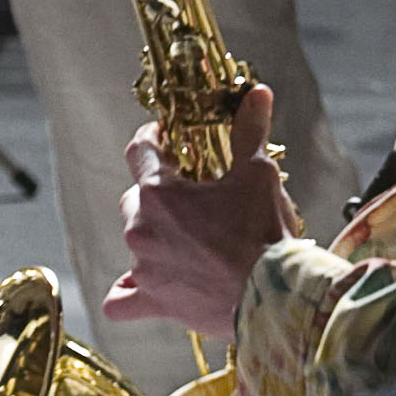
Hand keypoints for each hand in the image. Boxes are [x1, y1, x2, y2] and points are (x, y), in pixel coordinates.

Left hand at [107, 83, 299, 332]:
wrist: (275, 297)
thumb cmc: (265, 233)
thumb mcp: (259, 175)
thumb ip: (249, 132)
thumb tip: (257, 93)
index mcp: (159, 193)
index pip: (139, 150)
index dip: (152, 138)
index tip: (165, 137)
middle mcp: (141, 229)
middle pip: (134, 198)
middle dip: (156, 193)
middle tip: (187, 195)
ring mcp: (144, 269)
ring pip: (133, 242)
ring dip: (152, 236)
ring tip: (182, 238)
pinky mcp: (154, 302)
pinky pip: (120, 301)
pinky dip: (129, 291)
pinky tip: (143, 285)